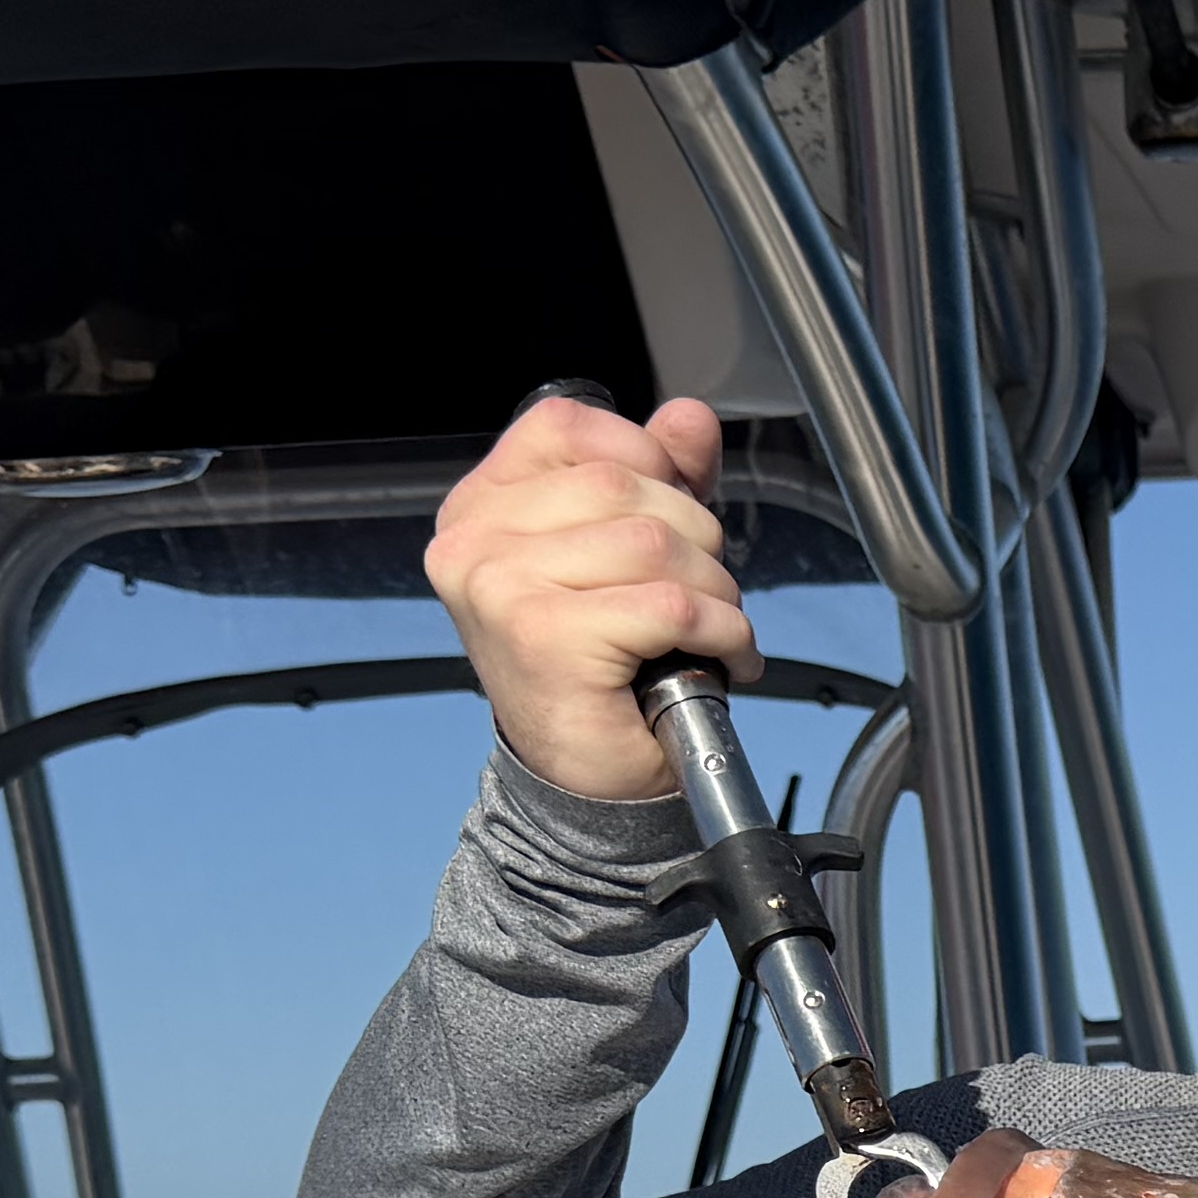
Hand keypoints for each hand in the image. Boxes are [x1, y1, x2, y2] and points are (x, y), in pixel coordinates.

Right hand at [424, 392, 753, 805]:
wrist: (584, 779)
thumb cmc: (604, 667)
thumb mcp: (633, 553)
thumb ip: (660, 477)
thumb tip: (689, 418)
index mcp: (482, 505)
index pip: (568, 426)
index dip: (645, 456)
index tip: (673, 512)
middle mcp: (474, 539)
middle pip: (624, 484)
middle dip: (695, 537)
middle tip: (703, 594)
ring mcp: (500, 585)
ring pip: (653, 542)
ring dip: (714, 590)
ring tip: (713, 629)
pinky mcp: (543, 635)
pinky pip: (670, 605)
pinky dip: (723, 631)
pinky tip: (724, 657)